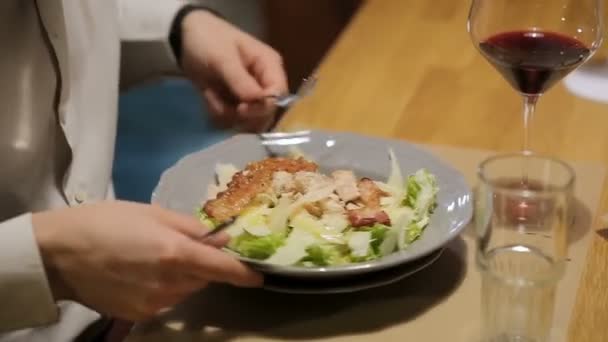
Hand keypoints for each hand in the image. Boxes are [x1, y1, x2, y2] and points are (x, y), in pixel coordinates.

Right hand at [32, 201, 261, 320]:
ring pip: (186, 290)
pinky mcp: (139, 314)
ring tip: (153, 257)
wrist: (58, 254)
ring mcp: (155, 303)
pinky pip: (166, 300)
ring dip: (183, 276)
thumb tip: (223, 237)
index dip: (244, 274)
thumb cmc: (105, 222)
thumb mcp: (151, 213)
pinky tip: (139, 273)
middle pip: (203, 278)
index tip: (258, 277)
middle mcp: (171, 283)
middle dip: (202, 264)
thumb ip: (191, 227)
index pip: (222, 269)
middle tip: (178, 245)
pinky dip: (164, 287)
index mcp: (175, 253)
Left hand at [180, 10, 287, 131]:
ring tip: (210, 93)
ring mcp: (249, 94)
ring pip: (247, 120)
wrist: (183, 39)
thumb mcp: (223, 58)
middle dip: (242, 114)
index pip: (279, 95)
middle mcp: (264, 82)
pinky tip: (208, 95)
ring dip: (225, 112)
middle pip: (266, 113)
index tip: (241, 109)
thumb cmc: (208, 41)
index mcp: (269, 65)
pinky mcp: (234, 102)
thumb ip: (240, 81)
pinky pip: (231, 119)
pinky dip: (217, 110)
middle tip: (220, 104)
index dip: (264, 107)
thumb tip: (259, 102)